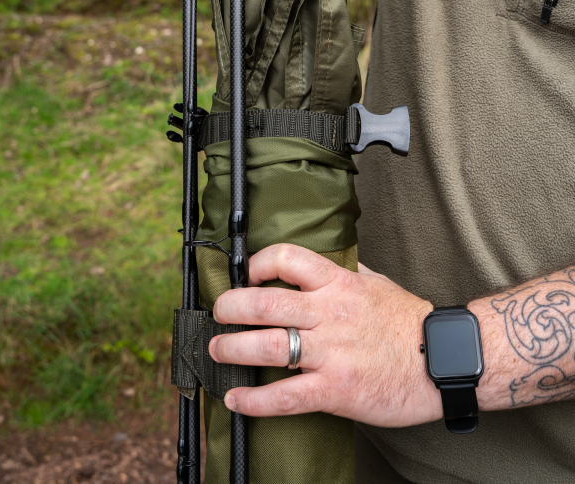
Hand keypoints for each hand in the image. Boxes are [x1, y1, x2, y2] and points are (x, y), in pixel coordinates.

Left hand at [209, 244, 441, 425]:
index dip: (258, 263)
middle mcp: (330, 313)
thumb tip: (320, 264)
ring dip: (233, 349)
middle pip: (266, 303)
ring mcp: (332, 353)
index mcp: (339, 283)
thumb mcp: (376, 283)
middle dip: (231, 307)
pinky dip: (255, 400)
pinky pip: (286, 396)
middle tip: (219, 312)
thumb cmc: (409, 323)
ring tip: (217, 351)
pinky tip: (236, 399)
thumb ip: (344, 273)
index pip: (287, 258)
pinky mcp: (336, 390)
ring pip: (270, 347)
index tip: (245, 274)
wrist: (442, 362)